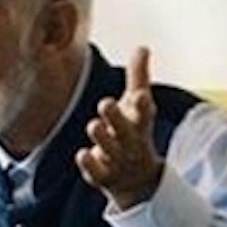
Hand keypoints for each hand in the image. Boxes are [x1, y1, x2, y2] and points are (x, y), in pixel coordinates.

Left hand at [75, 46, 164, 211]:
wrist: (137, 179)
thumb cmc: (133, 131)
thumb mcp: (137, 105)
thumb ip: (138, 77)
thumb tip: (142, 47)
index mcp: (139, 124)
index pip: (144, 114)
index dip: (143, 105)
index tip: (141, 95)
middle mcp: (129, 143)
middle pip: (124, 131)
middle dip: (116, 118)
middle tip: (105, 103)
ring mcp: (116, 161)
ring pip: (109, 149)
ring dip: (102, 138)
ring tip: (94, 125)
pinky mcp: (102, 177)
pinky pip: (95, 173)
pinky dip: (89, 165)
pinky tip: (82, 155)